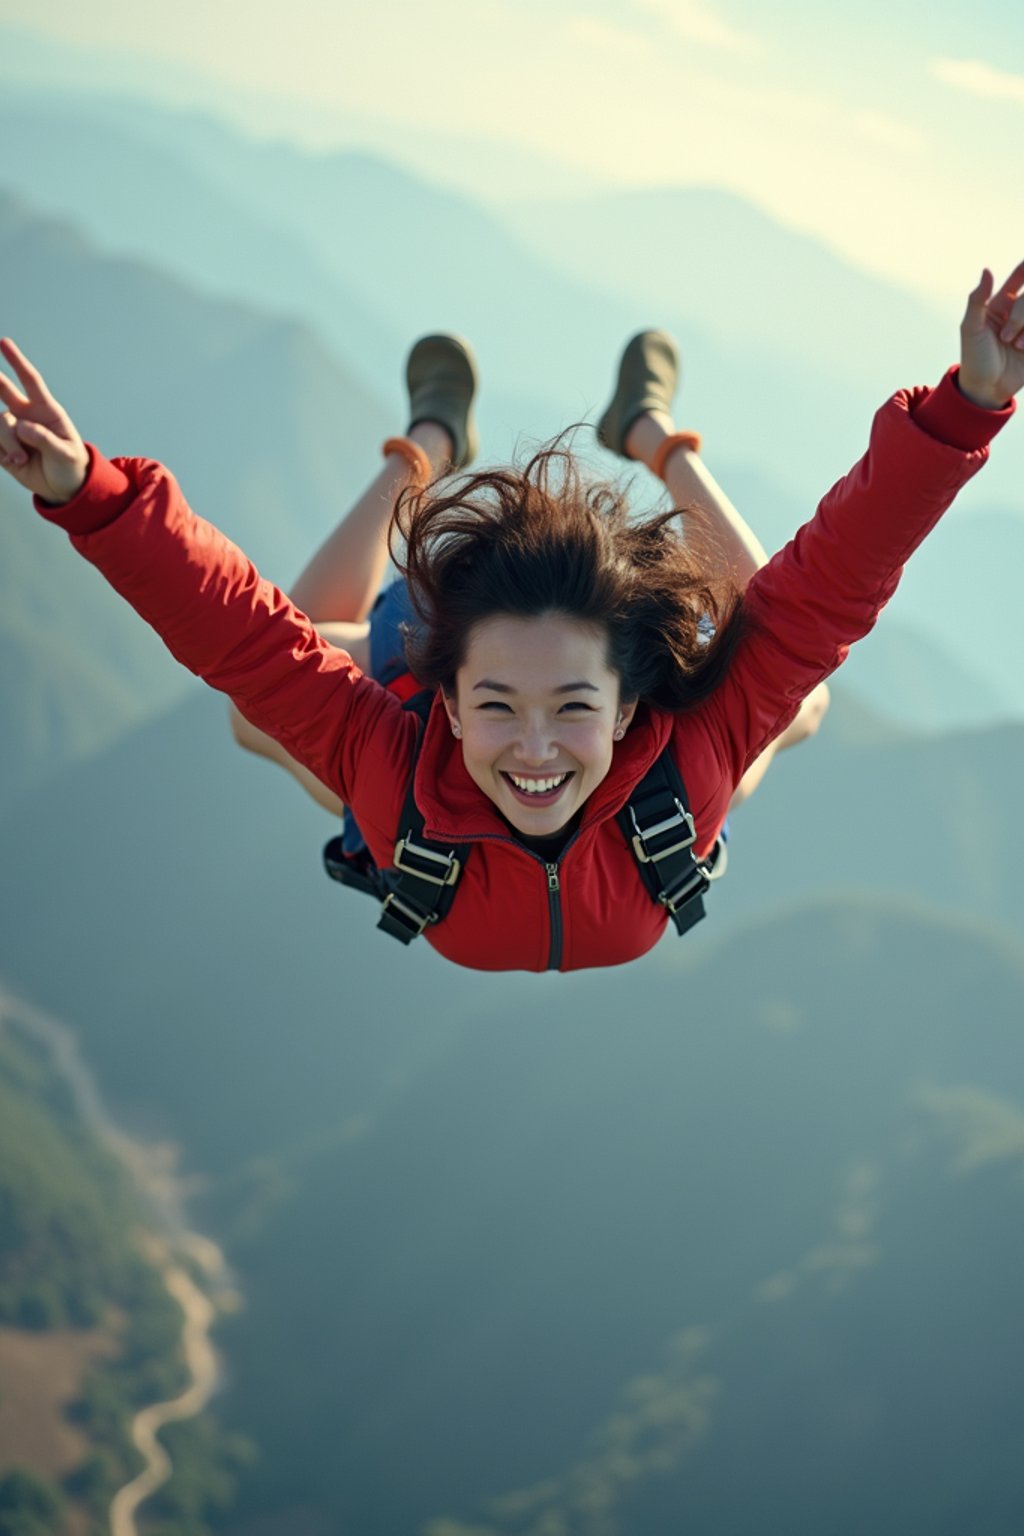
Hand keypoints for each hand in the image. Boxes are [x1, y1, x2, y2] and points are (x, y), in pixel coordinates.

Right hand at [0, 339, 89, 502]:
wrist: (64, 488)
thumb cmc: (71, 465)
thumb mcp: (65, 454)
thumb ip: (45, 439)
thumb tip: (22, 426)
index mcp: (46, 411)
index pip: (30, 381)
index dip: (17, 362)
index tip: (4, 343)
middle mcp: (26, 416)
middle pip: (4, 391)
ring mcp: (13, 430)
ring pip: (0, 423)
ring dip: (7, 442)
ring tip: (21, 459)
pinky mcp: (3, 447)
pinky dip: (1, 452)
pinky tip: (13, 462)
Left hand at [959, 261, 1023, 407]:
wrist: (986, 390)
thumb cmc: (974, 358)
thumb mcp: (971, 328)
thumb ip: (978, 299)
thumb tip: (987, 270)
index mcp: (1001, 302)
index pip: (1020, 276)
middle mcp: (1019, 311)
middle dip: (1021, 315)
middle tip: (1006, 337)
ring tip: (1014, 347)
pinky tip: (1023, 351)